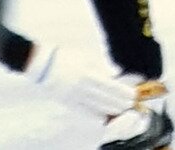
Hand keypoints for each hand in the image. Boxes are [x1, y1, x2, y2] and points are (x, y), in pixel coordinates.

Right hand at [23, 43, 137, 116]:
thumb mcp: (86, 57)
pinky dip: (92, 114)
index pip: (109, 86)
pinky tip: (102, 118)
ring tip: (119, 111)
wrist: (42, 64)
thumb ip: (102, 65)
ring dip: (108, 109)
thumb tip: (116, 73)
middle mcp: (81, 86)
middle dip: (118, 102)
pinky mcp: (65, 101)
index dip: (122, 92)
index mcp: (88, 73)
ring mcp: (73, 95)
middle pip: (104, 98)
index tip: (132, 95)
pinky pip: (81, 111)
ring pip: (94, 106)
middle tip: (129, 105)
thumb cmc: (67, 57)